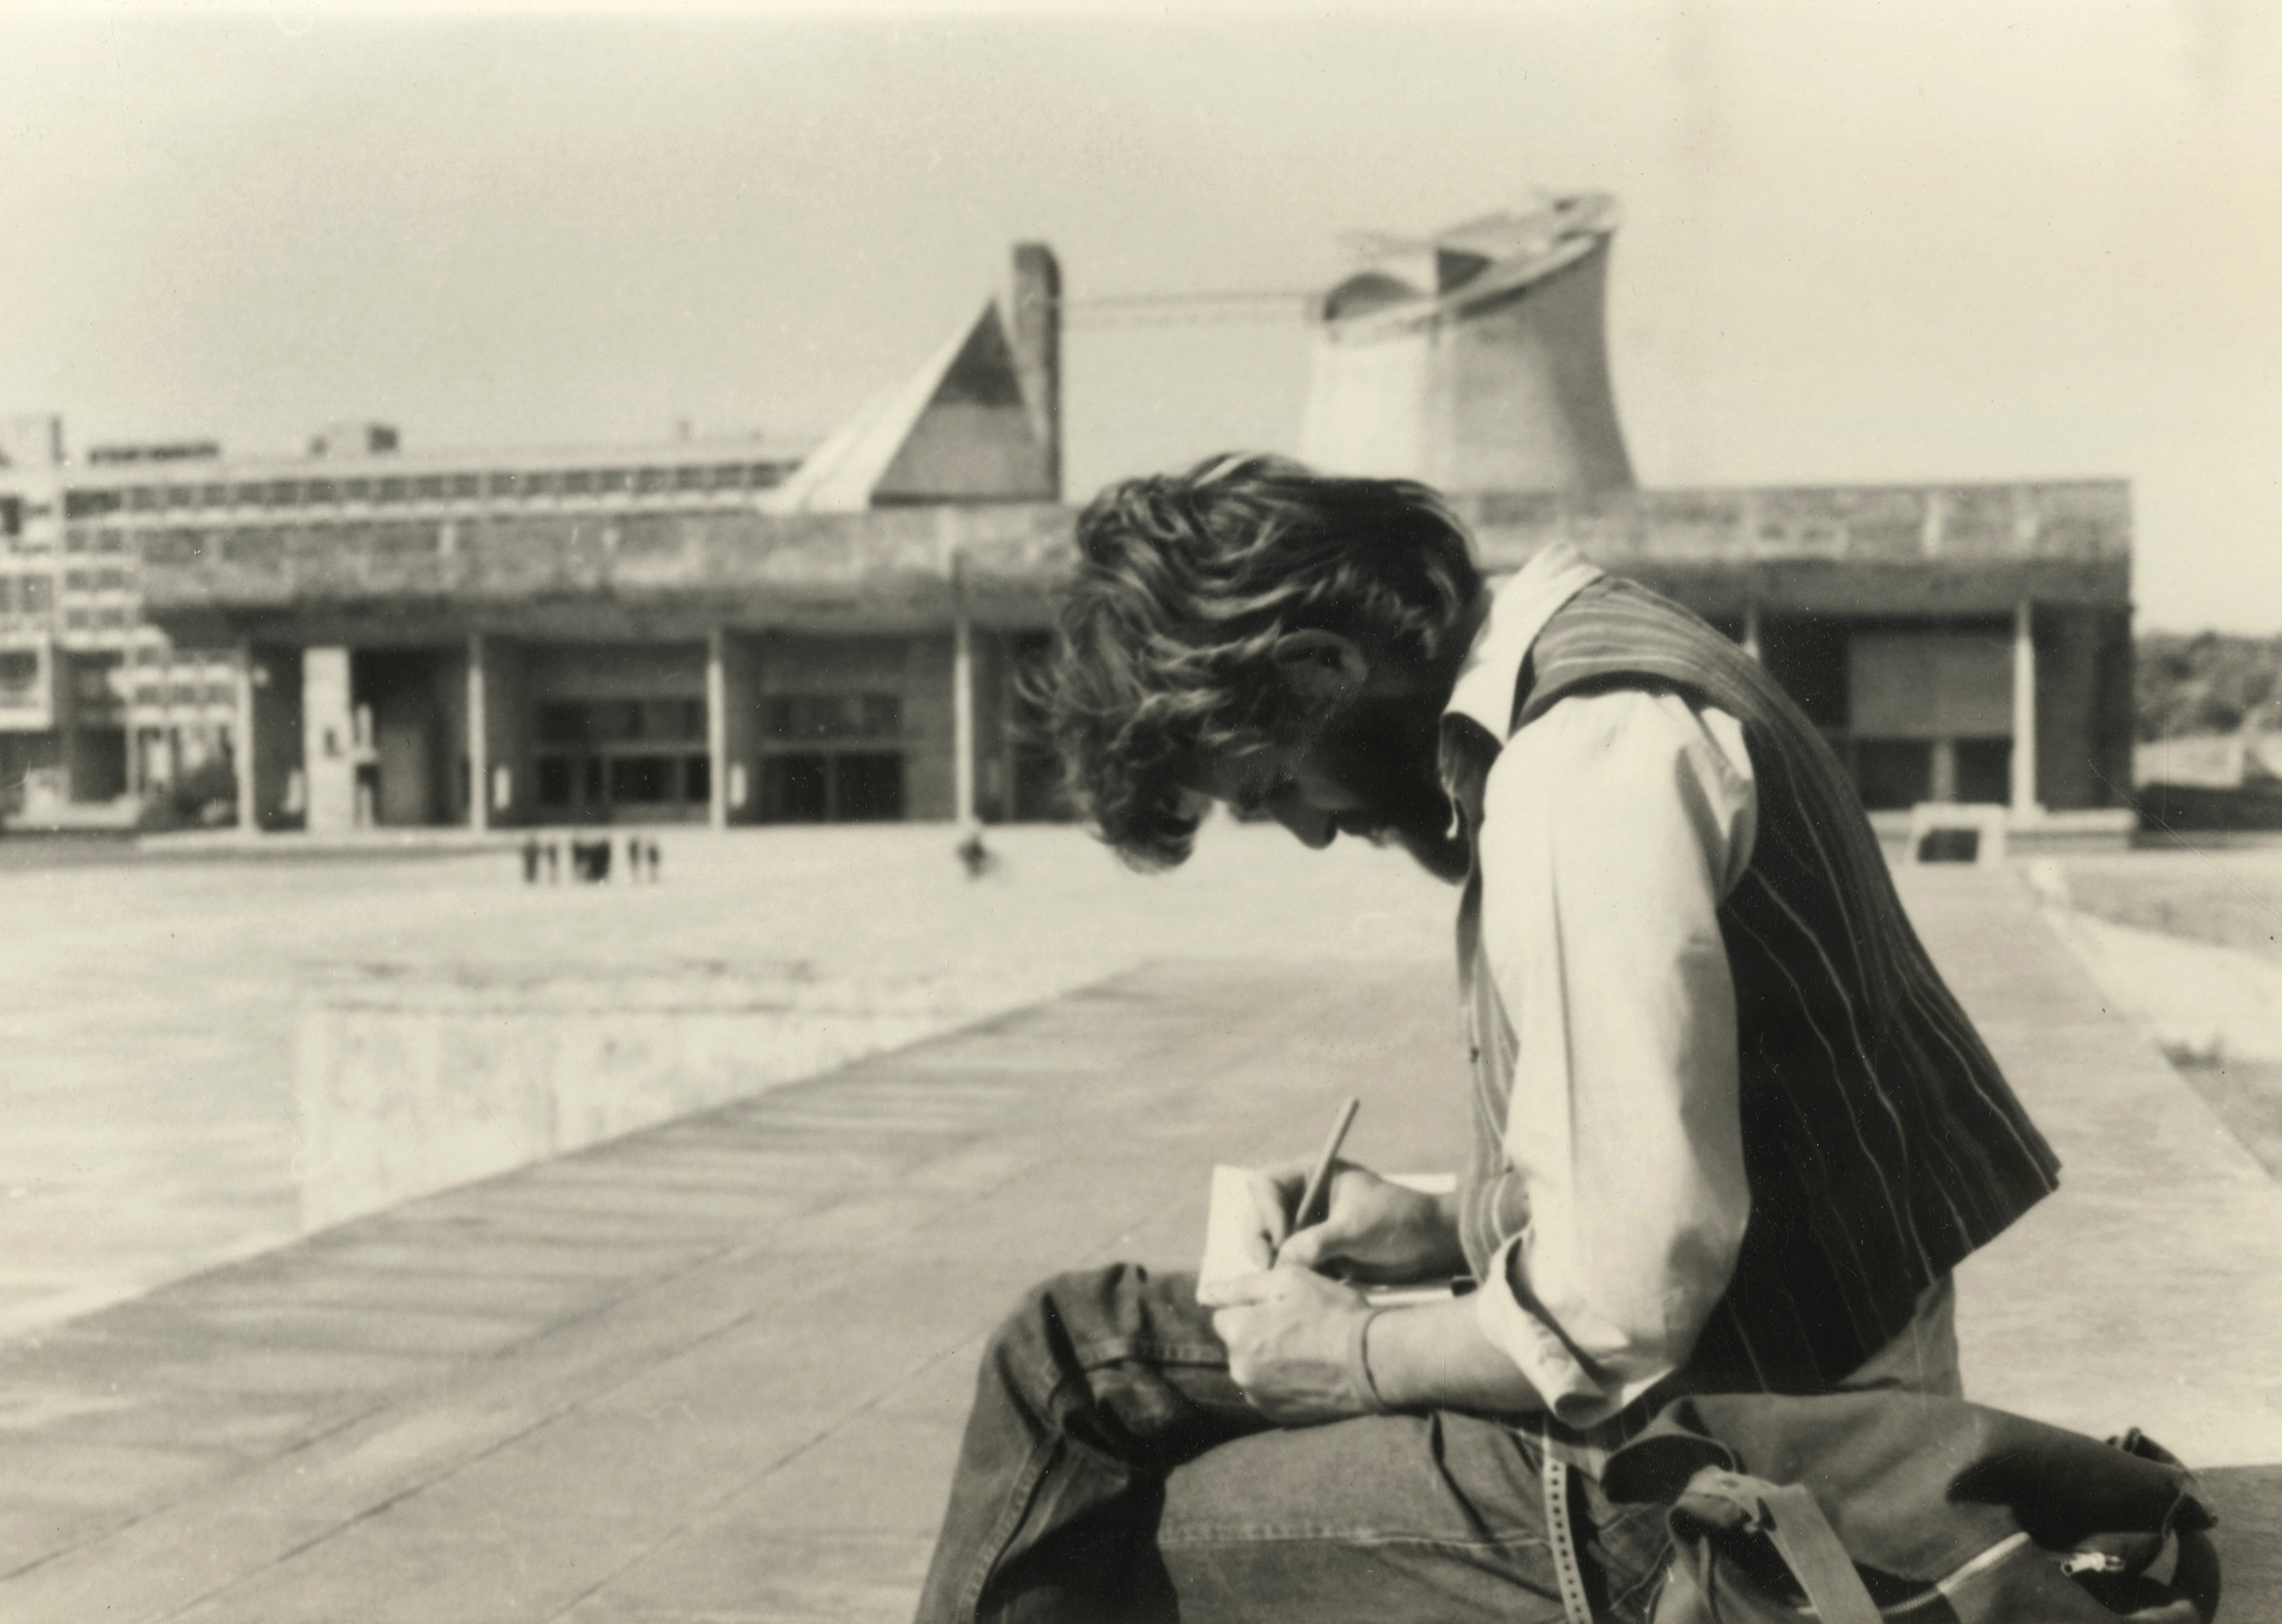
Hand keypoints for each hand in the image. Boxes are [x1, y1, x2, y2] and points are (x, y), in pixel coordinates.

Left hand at [1197, 1267, 1374, 1425]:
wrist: (1373, 1361)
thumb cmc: (1333, 1313)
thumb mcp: (1289, 1281)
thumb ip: (1241, 1287)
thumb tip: (1204, 1293)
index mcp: (1240, 1334)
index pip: (1224, 1316)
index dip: (1252, 1308)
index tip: (1281, 1308)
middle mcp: (1241, 1371)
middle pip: (1238, 1344)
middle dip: (1257, 1334)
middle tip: (1298, 1327)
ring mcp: (1260, 1397)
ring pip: (1253, 1369)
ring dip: (1269, 1359)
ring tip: (1306, 1351)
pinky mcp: (1279, 1416)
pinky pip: (1269, 1392)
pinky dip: (1282, 1382)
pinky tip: (1309, 1373)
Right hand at [1249, 1159, 1466, 1283]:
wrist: (1432, 1246)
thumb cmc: (1400, 1221)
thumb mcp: (1358, 1228)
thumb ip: (1319, 1241)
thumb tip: (1283, 1260)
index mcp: (1312, 1175)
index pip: (1266, 1186)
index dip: (1265, 1211)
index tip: (1280, 1238)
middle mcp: (1304, 1199)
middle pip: (1260, 1217)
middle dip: (1261, 1242)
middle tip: (1271, 1270)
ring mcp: (1308, 1228)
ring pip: (1272, 1245)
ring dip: (1276, 1264)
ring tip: (1292, 1282)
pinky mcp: (1317, 1254)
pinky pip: (1290, 1266)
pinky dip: (1291, 1278)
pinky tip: (1305, 1289)